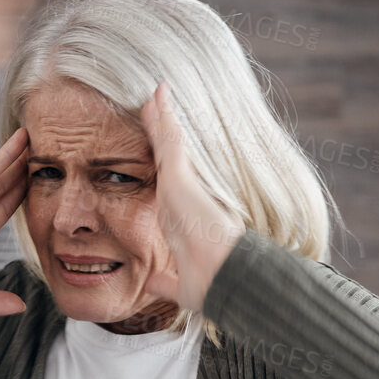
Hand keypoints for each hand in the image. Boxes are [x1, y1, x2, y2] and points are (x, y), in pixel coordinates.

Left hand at [139, 82, 244, 312]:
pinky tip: (158, 94)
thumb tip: (151, 284)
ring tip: (155, 93)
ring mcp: (186, 185)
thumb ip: (166, 281)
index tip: (153, 154)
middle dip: (161, 133)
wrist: (226, 280)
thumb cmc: (213, 285)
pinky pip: (169, 139)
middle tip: (153, 106)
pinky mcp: (183, 177)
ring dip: (162, 118)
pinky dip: (163, 116)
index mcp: (183, 220)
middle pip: (169, 159)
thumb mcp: (183, 285)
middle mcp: (185, 199)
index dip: (162, 168)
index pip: (168, 186)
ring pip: (170, 144)